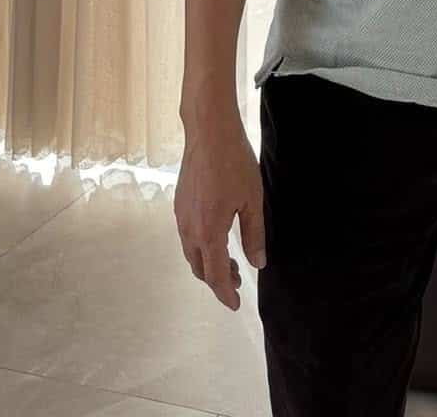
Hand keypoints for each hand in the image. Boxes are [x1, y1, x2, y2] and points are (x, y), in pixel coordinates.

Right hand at [174, 116, 264, 310]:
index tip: (236, 304)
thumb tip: (257, 264)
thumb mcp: (252, 200)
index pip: (215, 275)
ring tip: (230, 261)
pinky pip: (187, 237)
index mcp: (209, 232)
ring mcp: (181, 217)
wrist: (209, 131)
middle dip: (217, 280)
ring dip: (208, 263)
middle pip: (200, 268)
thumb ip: (254, 235)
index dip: (225, 293)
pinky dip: (201, 247)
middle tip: (237, 281)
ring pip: (191, 253)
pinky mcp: (179, 204)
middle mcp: (189, 229)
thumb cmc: (234, 163)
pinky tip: (216, 237)